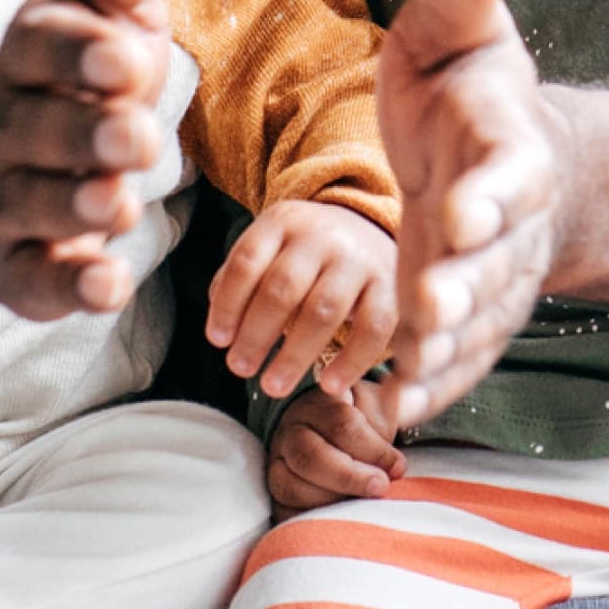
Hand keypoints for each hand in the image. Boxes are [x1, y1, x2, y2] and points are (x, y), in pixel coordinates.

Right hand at [0, 0, 192, 320]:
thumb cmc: (73, 72)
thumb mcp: (101, 6)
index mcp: (31, 54)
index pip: (44, 46)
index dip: (82, 53)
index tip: (128, 57)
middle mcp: (6, 125)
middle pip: (40, 130)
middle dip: (87, 133)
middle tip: (136, 137)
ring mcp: (3, 197)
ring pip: (37, 205)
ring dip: (81, 204)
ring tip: (121, 205)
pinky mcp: (14, 265)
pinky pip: (36, 282)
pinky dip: (70, 286)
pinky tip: (107, 284)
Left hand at [205, 199, 397, 397]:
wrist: (370, 227)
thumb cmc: (306, 252)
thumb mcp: (271, 247)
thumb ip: (242, 280)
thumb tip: (222, 329)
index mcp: (283, 222)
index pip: (247, 261)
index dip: (229, 304)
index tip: (217, 340)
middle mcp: (321, 237)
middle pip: (282, 287)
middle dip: (256, 334)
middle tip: (239, 368)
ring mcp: (358, 260)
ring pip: (323, 310)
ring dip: (294, 354)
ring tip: (272, 386)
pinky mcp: (391, 286)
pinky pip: (373, 328)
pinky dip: (351, 361)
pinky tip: (329, 385)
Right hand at [266, 380, 406, 511]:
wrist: (336, 440)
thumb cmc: (364, 426)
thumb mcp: (380, 410)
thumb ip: (395, 414)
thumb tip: (403, 443)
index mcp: (318, 405)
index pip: (341, 424)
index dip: (373, 449)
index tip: (398, 467)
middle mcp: (290, 433)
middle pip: (309, 457)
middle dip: (349, 478)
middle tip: (380, 487)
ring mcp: (277, 465)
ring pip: (289, 487)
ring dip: (331, 502)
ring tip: (362, 508)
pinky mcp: (275, 496)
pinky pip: (283, 513)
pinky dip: (310, 521)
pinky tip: (340, 521)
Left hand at [375, 0, 568, 428]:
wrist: (499, 156)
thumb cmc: (464, 86)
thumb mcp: (455, 31)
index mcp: (508, 146)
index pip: (509, 172)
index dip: (491, 195)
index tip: (465, 213)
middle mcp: (509, 221)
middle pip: (495, 260)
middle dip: (464, 283)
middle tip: (430, 303)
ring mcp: (492, 276)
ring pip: (477, 319)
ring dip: (444, 348)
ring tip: (406, 378)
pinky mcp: (465, 314)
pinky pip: (457, 355)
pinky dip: (432, 382)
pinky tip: (394, 409)